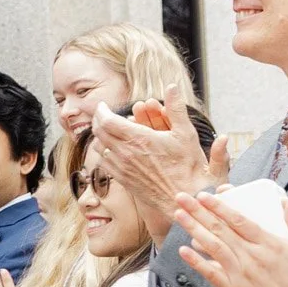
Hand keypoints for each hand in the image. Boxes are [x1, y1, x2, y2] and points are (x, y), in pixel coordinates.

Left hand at [89, 95, 208, 242]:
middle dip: (99, 120)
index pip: (106, 120)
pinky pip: (104, 162)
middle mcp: (125, 153)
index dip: (101, 110)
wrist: (183, 199)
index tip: (103, 105)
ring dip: (100, 136)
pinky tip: (112, 148)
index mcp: (138, 139)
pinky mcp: (122, 179)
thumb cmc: (188, 167)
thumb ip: (177, 109)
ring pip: (98, 147)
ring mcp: (121, 167)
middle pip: (99, 132)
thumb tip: (172, 87)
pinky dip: (104, 151)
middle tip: (102, 114)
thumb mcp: (186, 134)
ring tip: (107, 129)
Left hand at [174, 188, 287, 286]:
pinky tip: (183, 250)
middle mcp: (251, 256)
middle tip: (182, 198)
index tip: (203, 196)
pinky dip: (196, 261)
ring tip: (179, 215)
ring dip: (193, 229)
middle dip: (198, 211)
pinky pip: (211, 273)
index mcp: (268, 244)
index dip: (219, 206)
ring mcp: (240, 273)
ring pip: (213, 246)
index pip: (238, 220)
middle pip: (220, 229)